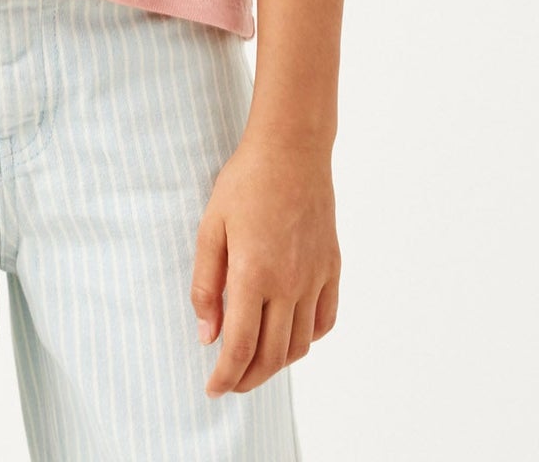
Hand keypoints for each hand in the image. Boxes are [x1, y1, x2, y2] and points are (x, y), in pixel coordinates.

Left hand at [190, 135, 339, 397]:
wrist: (291, 149)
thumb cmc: (245, 182)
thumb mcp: (210, 228)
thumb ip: (206, 285)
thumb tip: (208, 336)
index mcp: (254, 274)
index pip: (241, 347)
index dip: (226, 376)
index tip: (213, 389)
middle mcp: (289, 283)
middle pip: (272, 356)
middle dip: (248, 378)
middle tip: (229, 382)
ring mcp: (315, 278)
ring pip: (300, 345)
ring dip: (277, 363)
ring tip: (255, 361)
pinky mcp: (332, 268)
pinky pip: (324, 321)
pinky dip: (307, 339)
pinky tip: (290, 333)